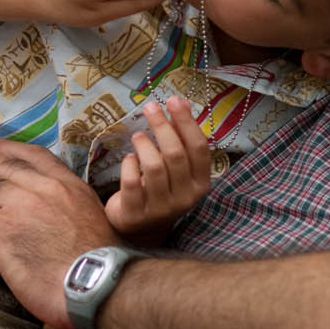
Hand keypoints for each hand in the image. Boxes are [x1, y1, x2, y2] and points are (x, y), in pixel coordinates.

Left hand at [0, 139, 117, 328]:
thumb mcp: (91, 232)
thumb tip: (51, 239)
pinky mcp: (1, 226)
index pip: (31, 156)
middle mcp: (44, 187)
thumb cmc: (100, 272)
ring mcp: (21, 204)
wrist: (99, 284)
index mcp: (70, 186)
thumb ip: (66, 224)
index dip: (2, 149)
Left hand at [105, 97, 211, 241]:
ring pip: (154, 167)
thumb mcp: (177, 168)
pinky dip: (129, 165)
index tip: (173, 100)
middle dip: (162, 126)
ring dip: (144, 145)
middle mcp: (186, 198)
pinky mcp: (137, 214)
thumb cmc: (161, 189)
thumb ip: (181, 139)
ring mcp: (161, 209)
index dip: (187, 122)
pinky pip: (133, 182)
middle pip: (176, 154)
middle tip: (150, 108)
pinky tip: (129, 159)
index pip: (199, 148)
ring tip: (138, 136)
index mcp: (201, 184)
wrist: (141, 228)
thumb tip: (179, 102)